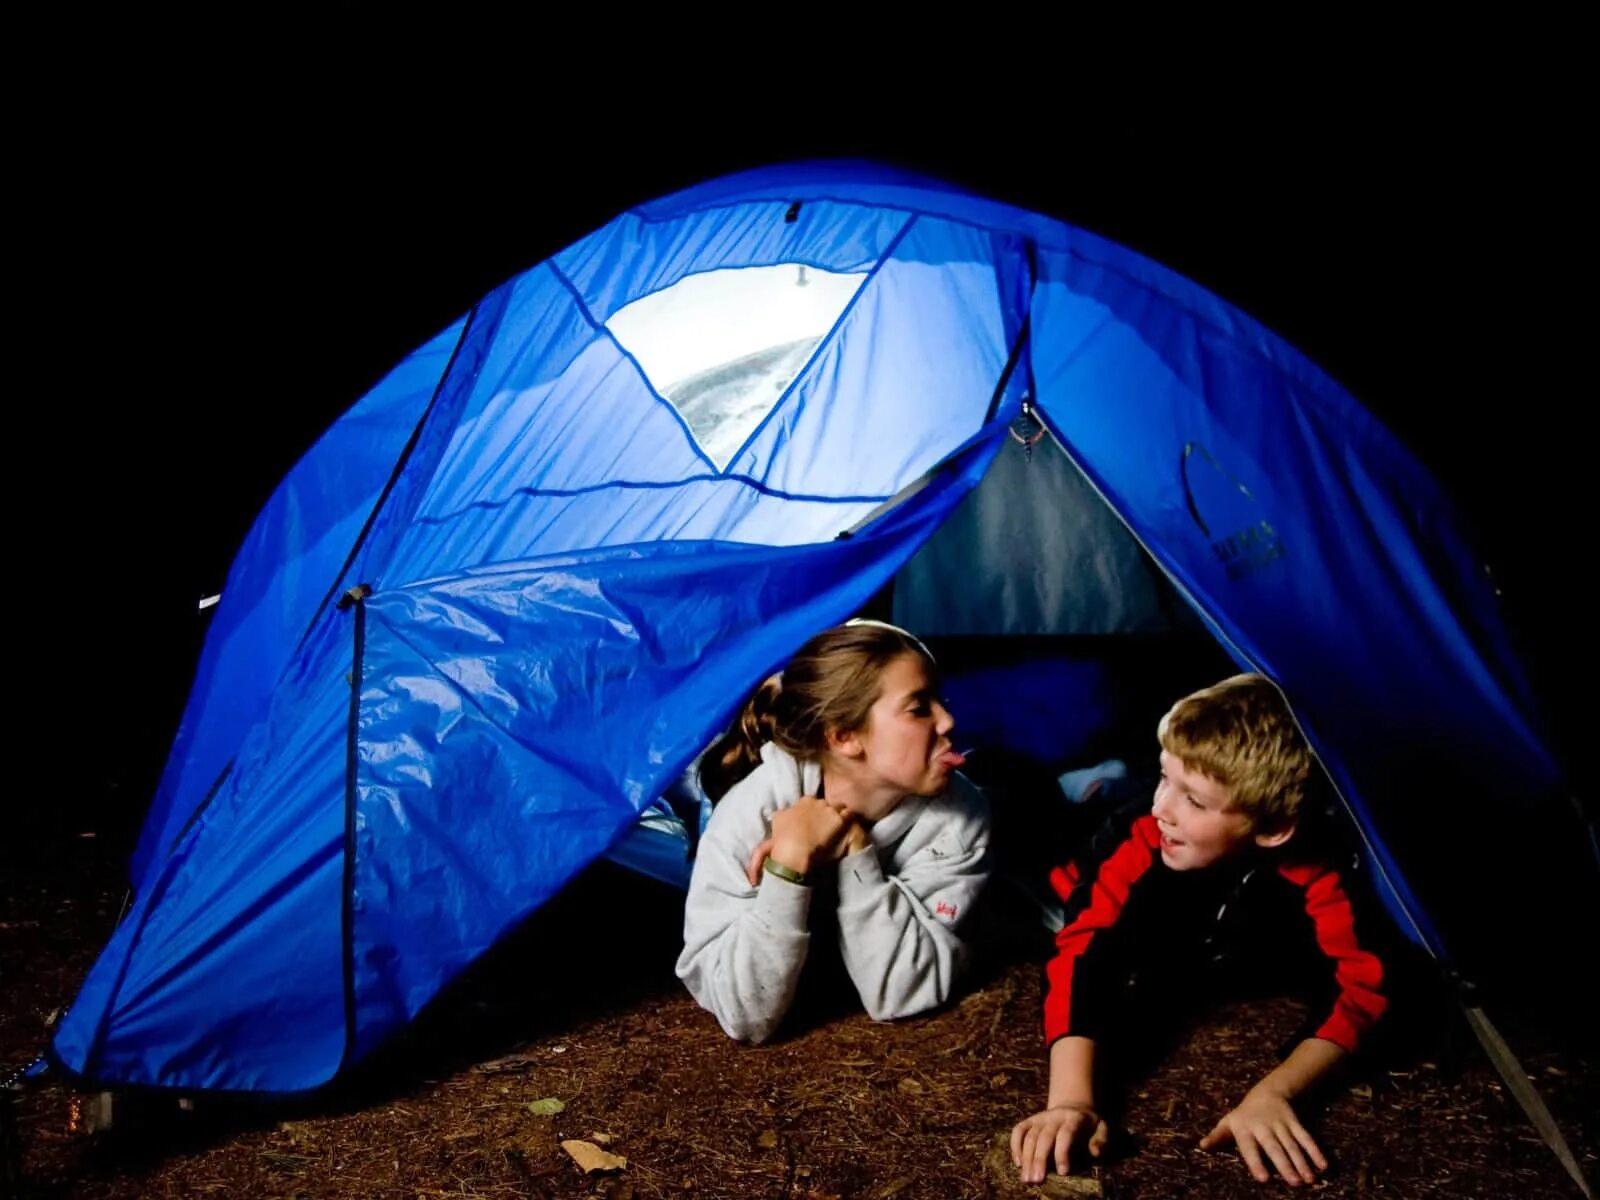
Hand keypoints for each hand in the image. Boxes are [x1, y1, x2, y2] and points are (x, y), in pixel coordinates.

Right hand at [744, 796, 861, 884]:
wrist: (794, 851)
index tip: (811, 821)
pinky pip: (849, 814)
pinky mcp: (839, 821)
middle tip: (823, 826)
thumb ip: (781, 816)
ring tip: (836, 827)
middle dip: (824, 813)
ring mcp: (828, 810)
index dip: (812, 812)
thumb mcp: (777, 822)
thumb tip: (779, 814)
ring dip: (836, 816)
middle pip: (824, 804)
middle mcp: (816, 802)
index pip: (810, 802)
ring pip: (837, 808)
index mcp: (802, 802)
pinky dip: (849, 819)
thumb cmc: (783, 840)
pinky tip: (848, 826)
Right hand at [1010, 1104, 1107, 1183]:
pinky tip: (1018, 1163)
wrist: (1074, 1106)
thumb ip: (1101, 1139)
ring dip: (1026, 1158)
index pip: (1066, 1134)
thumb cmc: (1089, 1124)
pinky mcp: (1030, 1120)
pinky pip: (1019, 1130)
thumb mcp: (1102, 1127)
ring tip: (1027, 1178)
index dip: (1062, 1153)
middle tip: (1037, 1180)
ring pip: (1029, 1136)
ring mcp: (1040, 1118)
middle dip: (1039, 1159)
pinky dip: (1015, 1145)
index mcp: (1074, 1118)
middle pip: (1044, 1137)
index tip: (1062, 1173)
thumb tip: (1095, 1152)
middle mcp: (1054, 1116)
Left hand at [1198, 1085, 1326, 1185]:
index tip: (1264, 1179)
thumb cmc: (1244, 1117)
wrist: (1266, 1092)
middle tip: (1294, 1183)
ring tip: (1309, 1180)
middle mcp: (1263, 1126)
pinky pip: (1306, 1137)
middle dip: (1285, 1165)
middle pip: (1275, 1147)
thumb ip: (1218, 1137)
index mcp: (1245, 1129)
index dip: (1256, 1163)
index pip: (1250, 1148)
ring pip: (1292, 1144)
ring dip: (1302, 1162)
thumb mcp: (1229, 1123)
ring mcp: (1280, 1123)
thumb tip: (1202, 1146)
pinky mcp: (1294, 1122)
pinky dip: (1315, 1151)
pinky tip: (1323, 1166)